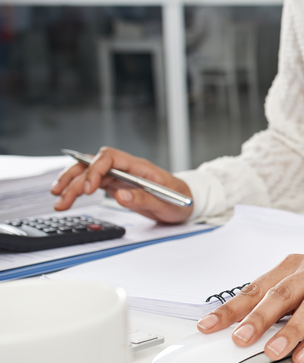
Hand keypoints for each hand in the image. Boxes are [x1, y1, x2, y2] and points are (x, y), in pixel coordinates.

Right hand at [50, 147, 193, 223]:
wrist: (188, 202)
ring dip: (72, 183)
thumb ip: (143, 199)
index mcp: (140, 167)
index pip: (110, 158)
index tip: (89, 189)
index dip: (95, 170)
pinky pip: (94, 182)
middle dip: (76, 179)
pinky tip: (67, 196)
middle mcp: (127, 168)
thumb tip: (119, 195)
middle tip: (62, 198)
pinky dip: (79, 188)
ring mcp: (121, 176)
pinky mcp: (117, 185)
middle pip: (94, 165)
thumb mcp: (166, 204)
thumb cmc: (180, 200)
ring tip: (57, 198)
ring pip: (90, 172)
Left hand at [196, 251, 303, 362]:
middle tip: (239, 339)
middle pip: (281, 294)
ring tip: (272, 351)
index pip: (255, 288)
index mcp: (291, 267)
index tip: (208, 326)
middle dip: (257, 318)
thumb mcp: (302, 279)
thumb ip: (277, 300)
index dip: (231, 308)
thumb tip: (242, 327)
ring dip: (289, 330)